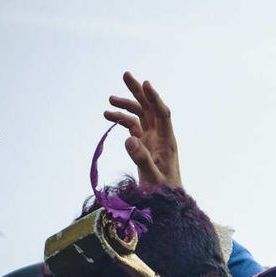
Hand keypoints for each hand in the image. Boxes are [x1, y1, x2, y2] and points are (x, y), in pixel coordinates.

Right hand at [105, 72, 181, 187]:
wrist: (167, 201)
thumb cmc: (163, 192)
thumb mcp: (152, 177)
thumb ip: (141, 158)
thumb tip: (128, 138)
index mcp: (167, 141)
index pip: (163, 114)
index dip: (155, 98)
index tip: (146, 83)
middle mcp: (160, 136)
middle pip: (150, 108)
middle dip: (139, 92)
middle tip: (126, 75)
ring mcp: (152, 139)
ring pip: (140, 115)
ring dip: (126, 105)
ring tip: (109, 100)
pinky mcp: (143, 145)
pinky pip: (132, 126)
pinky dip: (121, 119)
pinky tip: (108, 116)